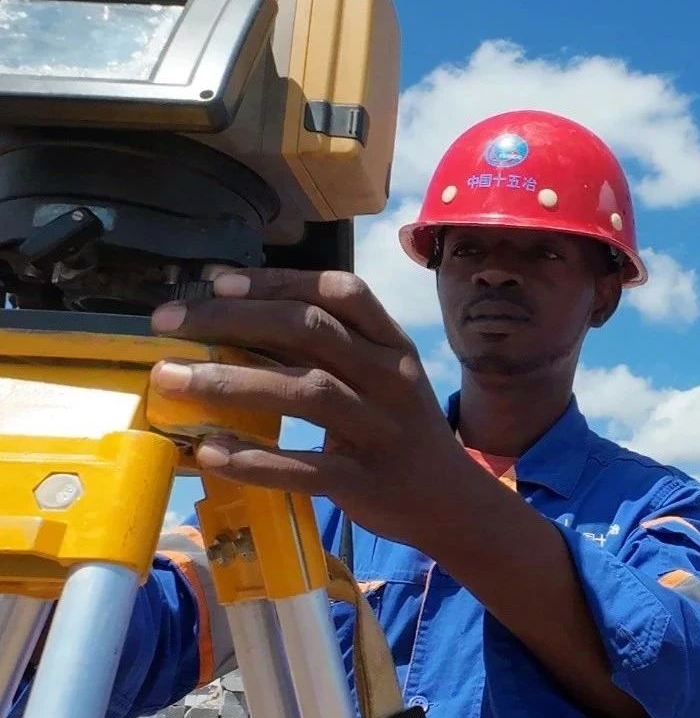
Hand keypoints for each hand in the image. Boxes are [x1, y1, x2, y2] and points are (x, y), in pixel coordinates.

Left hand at [148, 268, 455, 544]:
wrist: (452, 501)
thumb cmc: (399, 430)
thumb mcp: (379, 378)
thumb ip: (327, 351)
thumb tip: (236, 319)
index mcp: (392, 345)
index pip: (340, 293)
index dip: (279, 280)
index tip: (218, 280)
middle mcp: (391, 378)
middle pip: (312, 331)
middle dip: (234, 318)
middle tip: (167, 322)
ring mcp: (382, 430)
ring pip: (307, 391)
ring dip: (232, 381)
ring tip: (169, 379)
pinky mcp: (366, 481)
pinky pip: (307, 466)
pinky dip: (256, 458)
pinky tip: (209, 451)